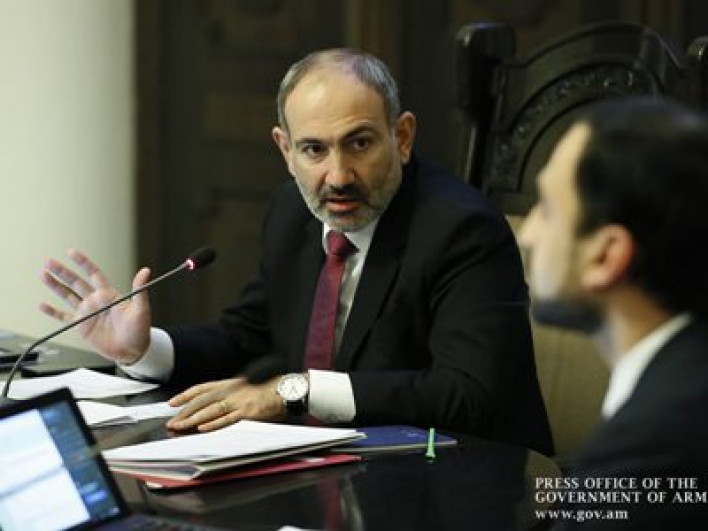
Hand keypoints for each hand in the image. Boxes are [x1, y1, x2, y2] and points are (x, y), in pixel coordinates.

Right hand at [39, 248, 151, 363]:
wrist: (133, 350)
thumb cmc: (140, 329)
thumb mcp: (141, 308)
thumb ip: (140, 289)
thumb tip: (145, 271)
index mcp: (109, 294)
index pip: (93, 273)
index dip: (82, 262)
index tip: (71, 252)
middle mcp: (96, 301)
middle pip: (75, 282)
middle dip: (62, 271)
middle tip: (49, 261)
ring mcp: (87, 312)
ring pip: (67, 296)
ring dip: (55, 286)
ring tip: (43, 275)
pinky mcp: (81, 326)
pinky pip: (64, 317)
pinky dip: (53, 312)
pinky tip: (42, 305)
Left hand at [167, 376, 284, 431]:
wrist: (286, 390)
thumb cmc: (269, 390)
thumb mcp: (245, 387)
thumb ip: (231, 394)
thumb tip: (215, 405)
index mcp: (230, 384)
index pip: (202, 389)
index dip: (185, 395)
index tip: (172, 402)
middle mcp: (231, 390)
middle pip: (202, 400)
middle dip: (184, 411)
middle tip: (171, 421)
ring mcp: (239, 400)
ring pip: (210, 410)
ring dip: (192, 419)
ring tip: (180, 426)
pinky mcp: (247, 411)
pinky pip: (227, 418)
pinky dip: (214, 423)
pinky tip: (202, 427)